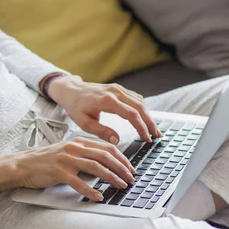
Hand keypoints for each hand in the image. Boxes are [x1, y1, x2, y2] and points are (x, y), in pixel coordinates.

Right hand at [12, 137, 135, 200]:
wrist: (23, 165)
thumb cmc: (47, 161)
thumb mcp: (69, 152)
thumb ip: (86, 155)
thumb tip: (108, 165)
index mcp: (79, 142)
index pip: (107, 147)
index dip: (122, 158)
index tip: (131, 168)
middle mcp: (74, 148)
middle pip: (105, 156)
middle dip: (122, 168)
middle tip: (131, 178)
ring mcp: (66, 159)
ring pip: (96, 167)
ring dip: (111, 177)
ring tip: (121, 186)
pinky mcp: (59, 171)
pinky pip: (78, 182)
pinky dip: (90, 190)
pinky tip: (98, 197)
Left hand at [47, 75, 161, 143]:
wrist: (71, 91)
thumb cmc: (76, 107)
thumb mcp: (84, 123)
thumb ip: (101, 131)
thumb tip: (117, 140)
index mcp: (107, 101)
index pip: (131, 114)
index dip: (141, 127)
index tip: (146, 138)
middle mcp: (115, 92)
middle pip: (140, 107)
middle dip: (150, 122)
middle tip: (157, 136)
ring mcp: (118, 89)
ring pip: (140, 102)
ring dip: (148, 116)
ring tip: (154, 130)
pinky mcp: (119, 89)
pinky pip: (135, 98)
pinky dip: (143, 109)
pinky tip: (146, 119)